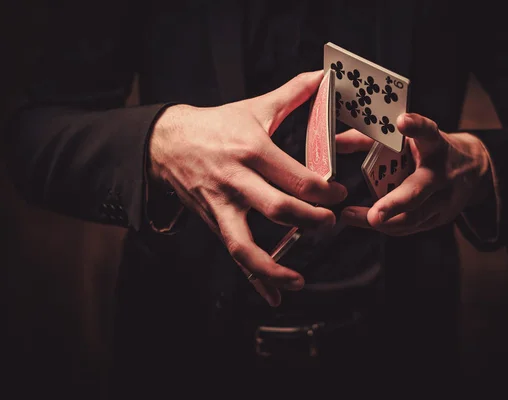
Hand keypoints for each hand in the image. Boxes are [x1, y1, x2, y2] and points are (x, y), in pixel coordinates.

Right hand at [148, 71, 347, 306]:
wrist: (168, 143)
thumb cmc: (217, 126)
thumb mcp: (254, 107)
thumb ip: (292, 94)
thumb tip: (321, 76)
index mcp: (252, 150)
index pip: (295, 176)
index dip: (322, 190)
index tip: (338, 194)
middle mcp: (237, 181)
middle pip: (278, 209)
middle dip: (310, 221)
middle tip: (329, 223)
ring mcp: (222, 206)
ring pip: (246, 245)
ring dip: (274, 267)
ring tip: (299, 280)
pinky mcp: (214, 222)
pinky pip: (234, 256)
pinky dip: (254, 280)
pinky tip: (274, 296)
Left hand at [337, 113, 491, 235]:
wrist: (472, 171)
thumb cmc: (428, 151)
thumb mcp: (408, 139)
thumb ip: (371, 138)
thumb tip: (334, 142)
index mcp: (435, 145)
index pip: (428, 133)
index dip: (416, 126)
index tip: (401, 121)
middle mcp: (441, 173)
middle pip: (420, 190)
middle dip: (395, 203)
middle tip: (374, 214)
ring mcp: (444, 200)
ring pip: (414, 217)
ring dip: (384, 221)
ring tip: (352, 216)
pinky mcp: (440, 218)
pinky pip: (410, 227)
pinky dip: (386, 225)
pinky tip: (362, 220)